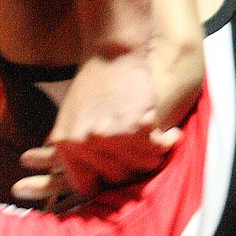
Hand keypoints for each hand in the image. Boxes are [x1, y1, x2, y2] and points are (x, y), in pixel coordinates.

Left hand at [11, 50, 182, 204]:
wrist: (112, 51)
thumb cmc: (92, 82)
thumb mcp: (69, 116)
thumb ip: (72, 149)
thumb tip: (81, 182)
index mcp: (66, 143)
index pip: (84, 185)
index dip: (99, 182)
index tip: (110, 178)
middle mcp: (87, 143)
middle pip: (115, 176)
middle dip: (127, 165)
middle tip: (137, 151)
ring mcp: (113, 137)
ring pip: (140, 165)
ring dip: (149, 155)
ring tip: (153, 143)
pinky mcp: (138, 127)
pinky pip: (158, 148)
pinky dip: (167, 141)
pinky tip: (169, 135)